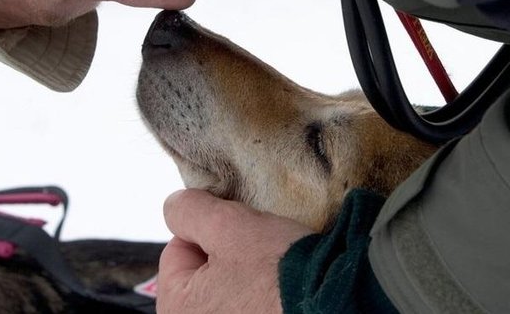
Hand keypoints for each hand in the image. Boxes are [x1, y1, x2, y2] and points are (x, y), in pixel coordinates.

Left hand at [157, 189, 313, 313]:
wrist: (334, 300)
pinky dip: (262, 294)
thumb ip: (189, 210)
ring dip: (247, 274)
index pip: (178, 248)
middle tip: (259, 250)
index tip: (242, 232)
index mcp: (176, 310)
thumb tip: (174, 206)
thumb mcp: (227, 225)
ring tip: (273, 270)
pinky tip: (280, 288)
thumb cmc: (279, 270)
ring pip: (228, 287)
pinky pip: (249, 304)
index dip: (212, 229)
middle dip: (228, 254)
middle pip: (203, 271)